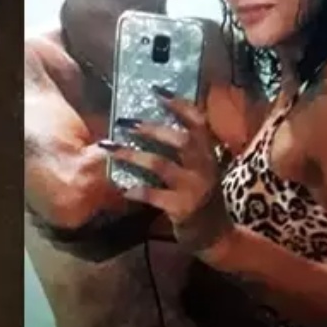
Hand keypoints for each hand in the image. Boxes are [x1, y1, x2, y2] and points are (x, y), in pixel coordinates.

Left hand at [99, 85, 233, 254]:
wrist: (216, 236)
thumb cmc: (201, 198)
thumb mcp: (199, 170)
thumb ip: (184, 151)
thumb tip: (147, 127)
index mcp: (208, 153)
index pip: (199, 121)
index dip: (179, 104)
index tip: (156, 90)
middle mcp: (205, 167)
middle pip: (180, 139)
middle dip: (150, 128)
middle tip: (124, 122)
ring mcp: (195, 188)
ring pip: (161, 164)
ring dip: (132, 155)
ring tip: (110, 148)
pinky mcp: (183, 208)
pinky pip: (154, 195)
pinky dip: (137, 190)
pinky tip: (123, 188)